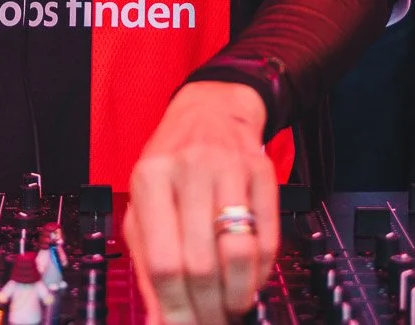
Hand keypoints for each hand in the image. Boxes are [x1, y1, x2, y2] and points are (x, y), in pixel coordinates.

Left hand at [125, 82, 277, 324]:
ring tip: (231, 307)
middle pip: (200, 264)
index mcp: (150, 179)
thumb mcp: (146, 203)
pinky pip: (268, 238)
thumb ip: (148, 260)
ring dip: (237, 295)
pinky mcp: (263, 172)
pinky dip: (260, 272)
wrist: (211, 110)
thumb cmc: (172, 164)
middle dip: (207, 309)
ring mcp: (229, 169)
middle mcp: (189, 170)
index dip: (175, 309)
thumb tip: (159, 320)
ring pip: (238, 254)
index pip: (163, 262)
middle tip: (210, 322)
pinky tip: (249, 281)